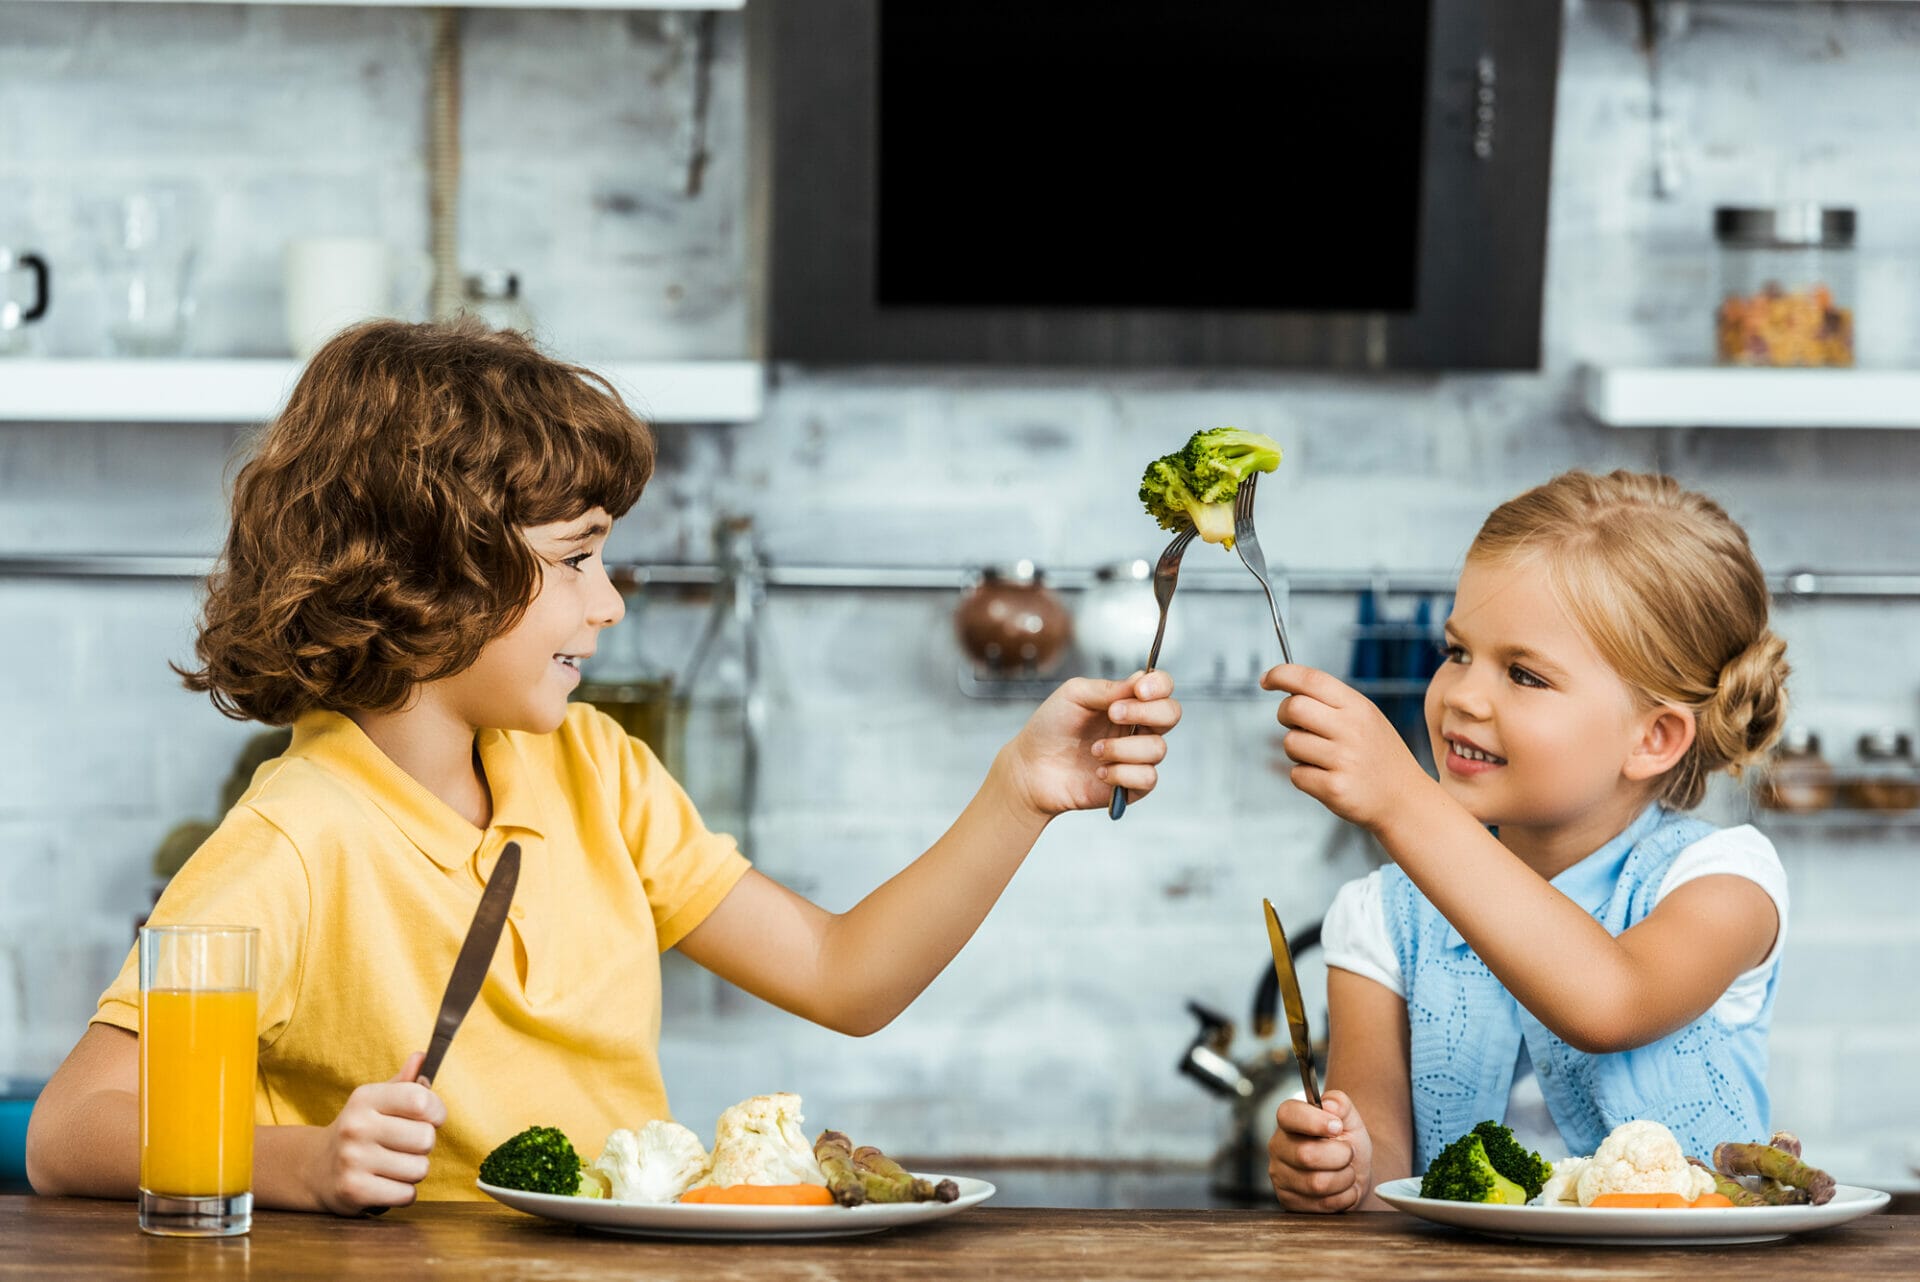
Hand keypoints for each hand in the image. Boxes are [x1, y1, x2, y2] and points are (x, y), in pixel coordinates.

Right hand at [306, 1051, 446, 1214]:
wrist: (316, 1168)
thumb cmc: (360, 1130)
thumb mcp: (376, 1101)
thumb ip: (404, 1082)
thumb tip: (422, 1057)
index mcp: (366, 1098)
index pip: (421, 1101)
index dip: (437, 1112)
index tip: (431, 1118)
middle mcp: (356, 1127)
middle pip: (425, 1139)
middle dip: (423, 1145)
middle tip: (404, 1146)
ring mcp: (353, 1160)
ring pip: (420, 1169)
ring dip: (414, 1171)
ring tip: (393, 1165)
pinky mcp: (354, 1191)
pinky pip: (407, 1194)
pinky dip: (404, 1193)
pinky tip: (386, 1183)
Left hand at [1000, 672, 1180, 817]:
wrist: (1031, 768)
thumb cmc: (1050, 727)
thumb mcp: (1073, 695)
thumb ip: (1108, 687)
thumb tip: (1140, 681)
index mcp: (1128, 702)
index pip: (1162, 688)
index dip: (1159, 686)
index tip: (1139, 690)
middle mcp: (1138, 727)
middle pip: (1172, 714)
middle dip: (1146, 713)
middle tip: (1113, 714)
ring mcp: (1137, 757)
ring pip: (1157, 749)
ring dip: (1123, 748)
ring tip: (1094, 751)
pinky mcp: (1132, 786)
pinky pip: (1147, 777)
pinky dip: (1121, 773)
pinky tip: (1098, 772)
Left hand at [1261, 664, 1432, 832]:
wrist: (1405, 800)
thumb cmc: (1378, 756)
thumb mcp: (1367, 718)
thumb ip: (1332, 702)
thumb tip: (1286, 688)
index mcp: (1358, 707)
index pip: (1311, 679)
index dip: (1282, 674)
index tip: (1266, 680)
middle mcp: (1352, 729)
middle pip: (1293, 708)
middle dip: (1284, 715)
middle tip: (1296, 726)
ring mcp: (1344, 759)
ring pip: (1290, 743)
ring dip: (1297, 752)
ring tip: (1322, 759)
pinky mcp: (1335, 788)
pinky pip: (1297, 774)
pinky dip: (1305, 777)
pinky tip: (1327, 779)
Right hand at [1268, 1090, 1371, 1212]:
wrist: (1354, 1175)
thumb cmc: (1347, 1144)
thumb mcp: (1349, 1119)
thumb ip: (1341, 1104)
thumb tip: (1330, 1105)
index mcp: (1288, 1121)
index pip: (1288, 1115)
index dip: (1315, 1121)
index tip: (1337, 1127)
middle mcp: (1278, 1147)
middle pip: (1306, 1155)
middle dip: (1340, 1156)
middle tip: (1348, 1154)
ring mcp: (1281, 1176)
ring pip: (1316, 1183)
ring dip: (1344, 1178)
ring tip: (1347, 1172)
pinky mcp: (1289, 1202)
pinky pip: (1323, 1204)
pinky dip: (1343, 1197)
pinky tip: (1341, 1189)